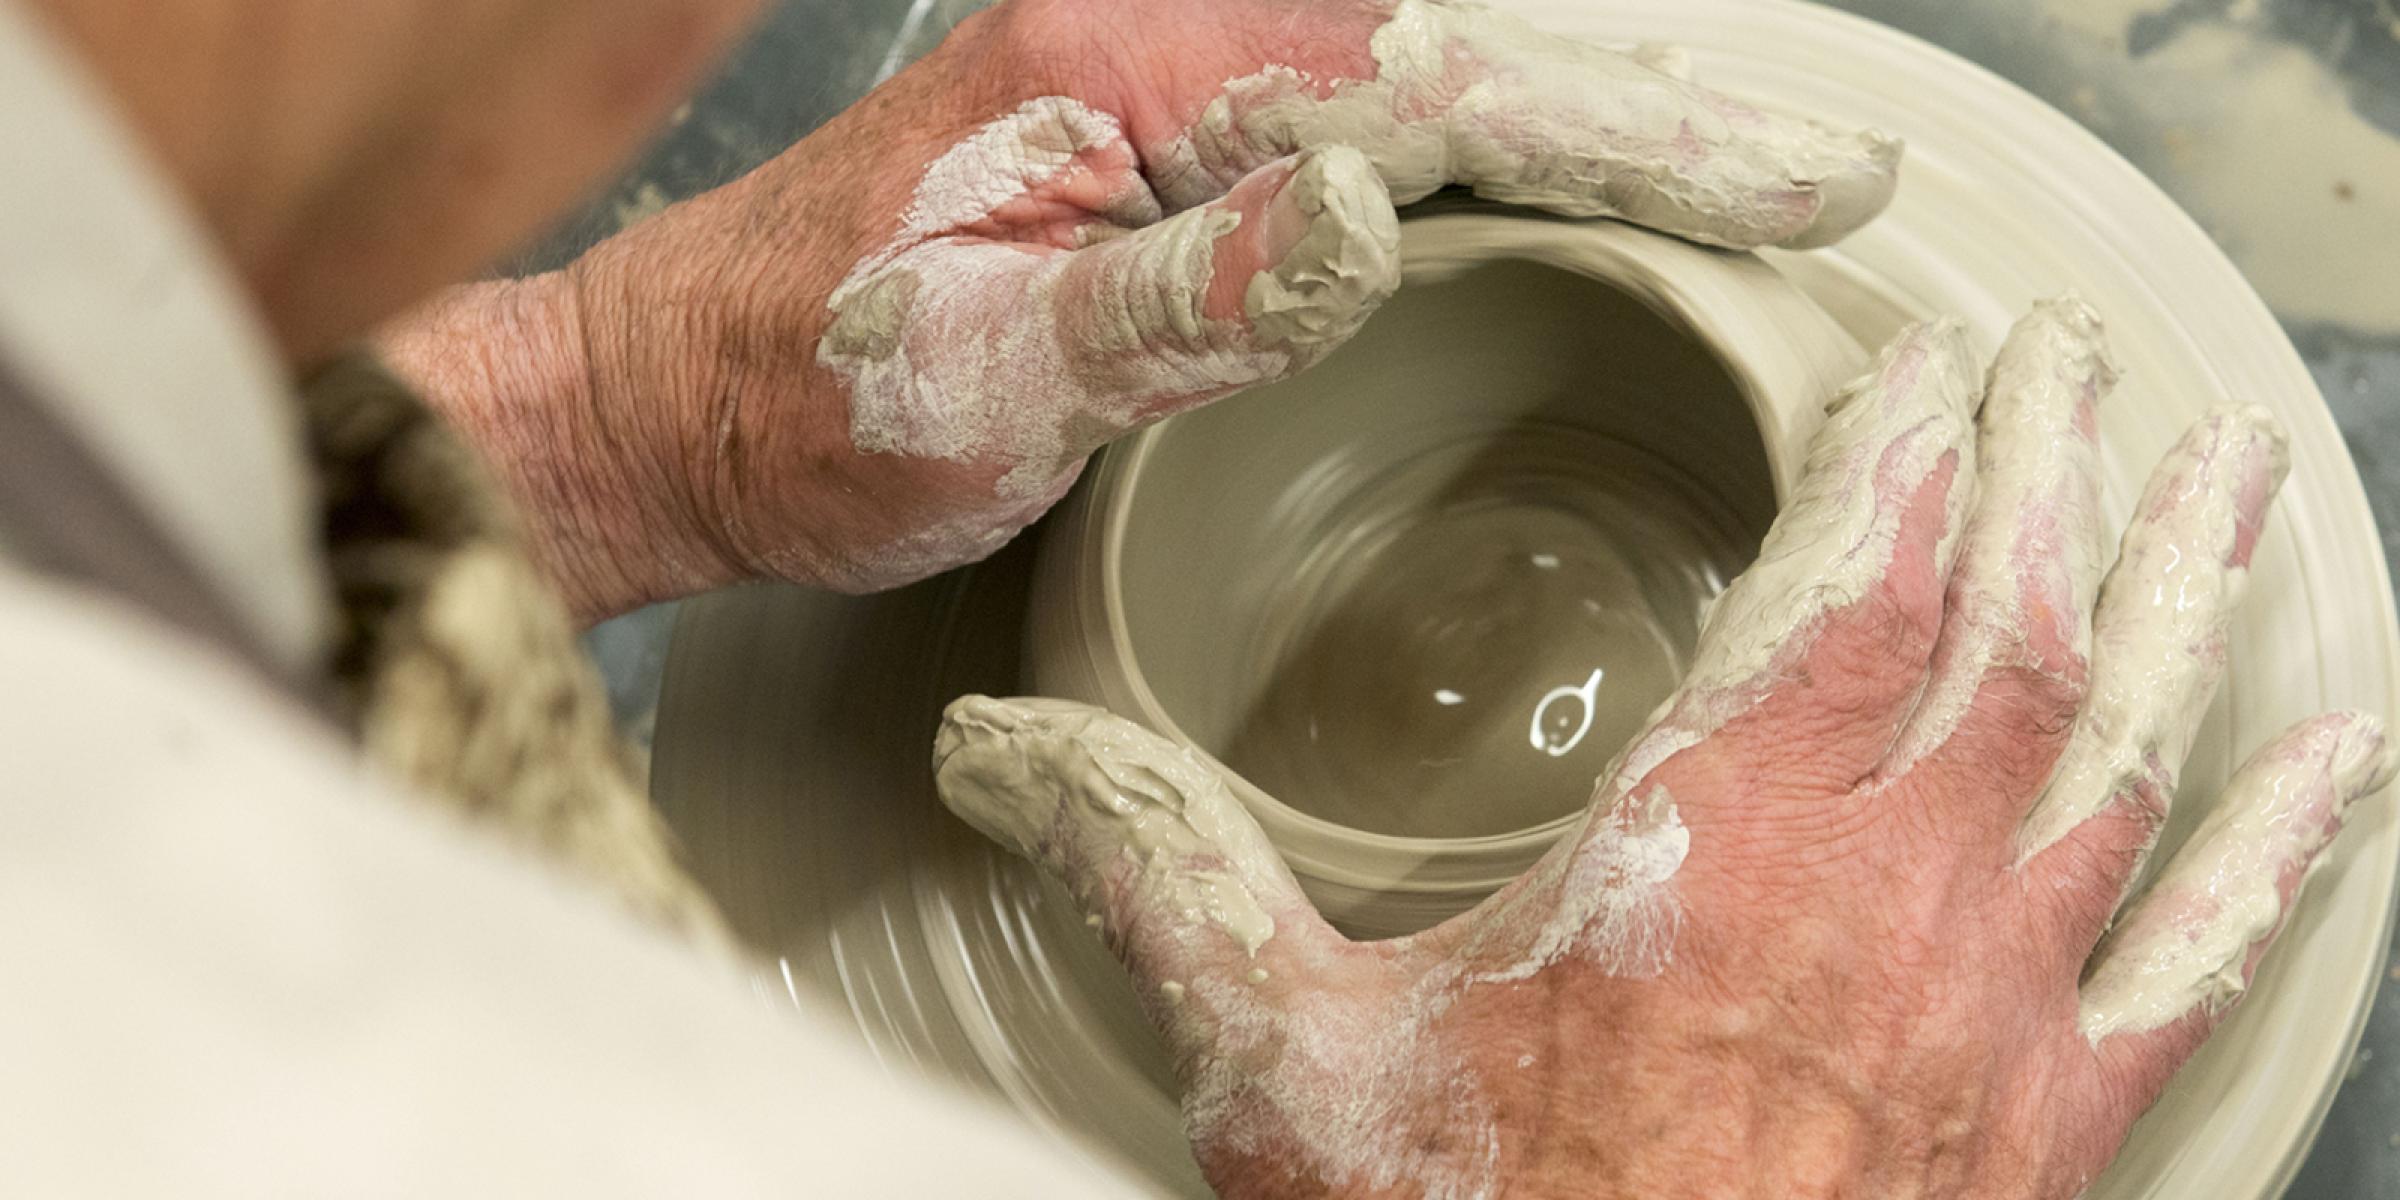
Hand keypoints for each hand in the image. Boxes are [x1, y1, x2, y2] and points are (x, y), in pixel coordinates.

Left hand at [382, 0, 1900, 620]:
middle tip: (1822, 175)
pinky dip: (1478, 149)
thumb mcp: (986, 381)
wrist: (679, 396)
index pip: (1445, 85)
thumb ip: (1182, 296)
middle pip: (1461, 56)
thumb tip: (1372, 205)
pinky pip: (1352, 116)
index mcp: (1135, 73)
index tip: (1808, 175)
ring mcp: (1148, 74)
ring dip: (1581, 124)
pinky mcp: (1139, 129)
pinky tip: (1540, 183)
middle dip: (1655, 117)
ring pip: (1421, 78)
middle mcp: (1153, 38)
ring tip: (1733, 175)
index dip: (1646, 135)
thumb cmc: (810, 404)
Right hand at [930, 300, 2396, 1198]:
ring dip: (2188, 585)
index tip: (1940, 365)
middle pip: (2009, 622)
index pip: (1847, 578)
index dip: (1907, 451)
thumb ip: (1155, 864)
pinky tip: (2344, 744)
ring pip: (2134, 738)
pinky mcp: (2059, 1114)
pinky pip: (2211, 942)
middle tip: (2079, 365)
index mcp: (1708, 843)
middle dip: (2053, 470)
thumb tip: (1007, 751)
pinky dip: (2289, 834)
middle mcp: (1889, 894)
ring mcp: (2000, 1003)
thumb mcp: (1280, 1049)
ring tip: (2234, 468)